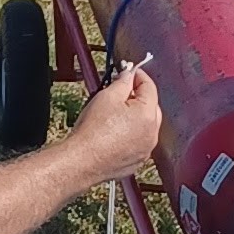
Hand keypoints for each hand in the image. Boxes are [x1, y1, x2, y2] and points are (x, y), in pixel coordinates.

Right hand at [70, 66, 160, 183]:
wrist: (82, 160)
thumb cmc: (92, 131)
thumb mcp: (107, 96)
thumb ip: (123, 82)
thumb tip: (128, 75)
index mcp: (148, 115)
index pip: (149, 87)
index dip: (138, 76)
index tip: (129, 72)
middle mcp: (152, 133)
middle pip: (151, 106)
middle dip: (138, 97)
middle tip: (120, 92)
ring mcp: (146, 149)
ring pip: (145, 125)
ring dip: (135, 116)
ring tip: (113, 114)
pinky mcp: (137, 161)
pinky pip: (139, 141)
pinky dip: (131, 134)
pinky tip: (114, 132)